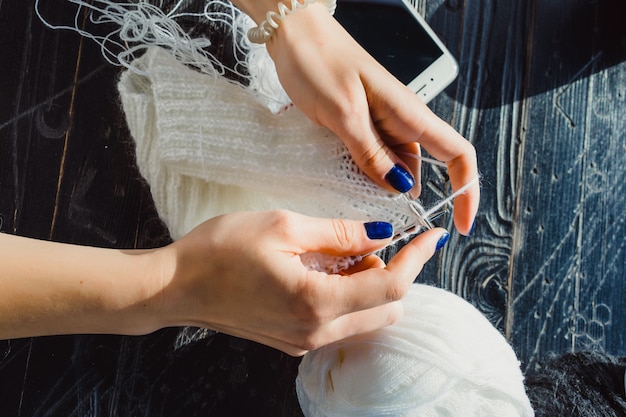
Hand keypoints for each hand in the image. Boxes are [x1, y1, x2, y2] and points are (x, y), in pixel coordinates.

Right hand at [154, 210, 448, 355]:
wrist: (176, 287)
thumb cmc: (220, 250)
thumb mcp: (284, 226)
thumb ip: (340, 234)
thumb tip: (381, 234)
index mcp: (317, 301)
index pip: (391, 286)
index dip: (417, 259)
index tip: (431, 236)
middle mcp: (317, 331)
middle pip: (387, 309)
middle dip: (392, 272)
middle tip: (370, 240)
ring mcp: (305, 341)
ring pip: (366, 318)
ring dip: (369, 285)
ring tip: (339, 252)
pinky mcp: (294, 341)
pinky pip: (341, 322)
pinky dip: (348, 296)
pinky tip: (323, 269)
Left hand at [264, 3, 478, 233]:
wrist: (294, 34)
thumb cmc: (319, 62)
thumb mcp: (344, 114)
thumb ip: (371, 153)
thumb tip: (400, 187)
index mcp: (408, 113)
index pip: (458, 154)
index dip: (467, 190)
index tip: (462, 224)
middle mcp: (401, 120)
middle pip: (421, 169)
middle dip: (408, 199)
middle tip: (380, 221)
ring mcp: (381, 122)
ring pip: (393, 166)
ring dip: (381, 188)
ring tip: (353, 199)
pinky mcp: (361, 124)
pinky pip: (372, 157)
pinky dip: (363, 174)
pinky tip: (344, 181)